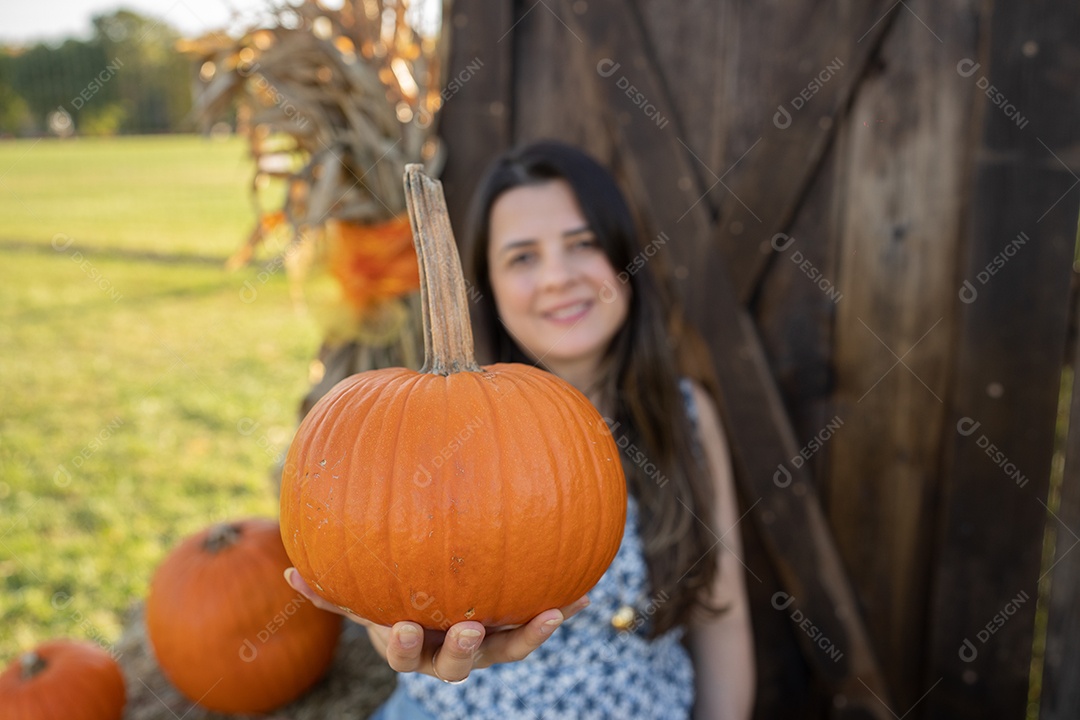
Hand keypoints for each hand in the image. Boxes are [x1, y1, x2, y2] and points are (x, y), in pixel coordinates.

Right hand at [284, 567, 588, 681]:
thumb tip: (289, 574)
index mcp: (415, 647)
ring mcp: (487, 647)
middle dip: (466, 649)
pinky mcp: (514, 631)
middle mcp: (452, 653)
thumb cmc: (391, 600)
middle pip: (461, 664)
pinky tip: (585, 589)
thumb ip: (330, 591)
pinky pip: (538, 623)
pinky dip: (561, 610)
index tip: (404, 627)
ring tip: (551, 612)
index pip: (407, 653)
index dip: (406, 644)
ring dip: (531, 634)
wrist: (430, 609)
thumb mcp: (363, 596)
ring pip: (510, 649)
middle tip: (472, 627)